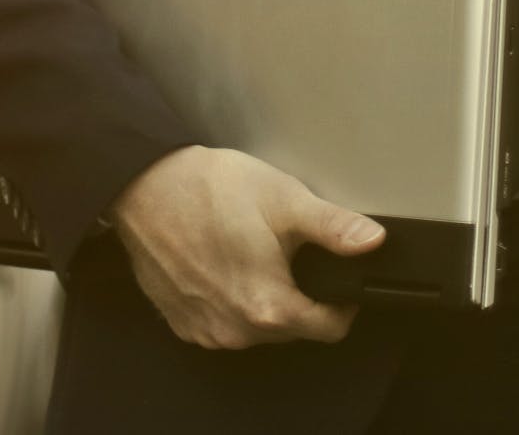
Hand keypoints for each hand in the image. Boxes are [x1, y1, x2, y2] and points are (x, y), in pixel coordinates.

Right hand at [105, 145, 383, 348]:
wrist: (144, 185)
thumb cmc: (210, 190)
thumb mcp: (285, 200)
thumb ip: (334, 227)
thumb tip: (374, 242)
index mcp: (268, 307)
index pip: (329, 328)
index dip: (343, 301)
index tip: (337, 276)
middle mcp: (237, 331)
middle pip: (293, 328)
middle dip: (299, 294)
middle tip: (287, 249)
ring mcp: (206, 331)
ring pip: (258, 327)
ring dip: (264, 298)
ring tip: (252, 252)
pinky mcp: (182, 324)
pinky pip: (224, 323)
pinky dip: (231, 301)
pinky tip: (222, 264)